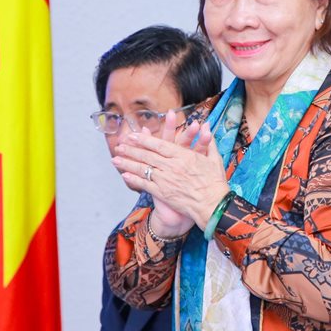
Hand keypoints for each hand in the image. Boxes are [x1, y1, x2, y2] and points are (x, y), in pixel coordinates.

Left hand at [113, 112, 230, 234]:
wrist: (213, 204)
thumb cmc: (215, 182)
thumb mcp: (214, 159)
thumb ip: (208, 142)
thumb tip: (208, 125)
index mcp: (183, 155)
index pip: (159, 144)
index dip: (144, 139)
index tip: (133, 135)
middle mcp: (171, 166)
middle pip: (147, 155)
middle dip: (131, 149)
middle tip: (119, 145)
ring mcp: (165, 179)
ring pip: (143, 168)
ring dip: (127, 163)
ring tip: (115, 159)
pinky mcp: (163, 193)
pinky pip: (145, 184)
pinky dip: (134, 180)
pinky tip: (124, 176)